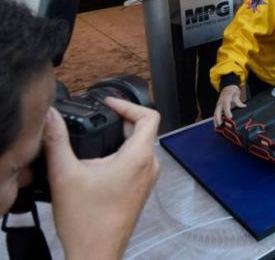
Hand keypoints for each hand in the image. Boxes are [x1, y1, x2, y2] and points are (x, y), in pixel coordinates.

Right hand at [43, 97, 159, 259]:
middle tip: (100, 116)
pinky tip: (101, 160)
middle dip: (122, 119)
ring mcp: (147, 179)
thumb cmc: (87, 221)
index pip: (149, 115)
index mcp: (139, 157)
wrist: (95, 253)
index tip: (108, 103)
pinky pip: (138, 161)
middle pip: (144, 129)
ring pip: (141, 146)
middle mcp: (149, 166)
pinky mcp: (141, 189)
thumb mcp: (65, 174)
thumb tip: (51, 117)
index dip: (128, 104)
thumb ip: (57, 141)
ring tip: (99, 135)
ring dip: (122, 137)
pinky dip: (123, 153)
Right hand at [213, 85, 245, 126]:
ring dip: (216, 120)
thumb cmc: (232, 90)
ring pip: (215, 114)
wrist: (227, 86)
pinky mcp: (218, 107)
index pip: (226, 106)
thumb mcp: (236, 94)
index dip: (227, 112)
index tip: (230, 118)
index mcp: (225, 98)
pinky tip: (217, 125)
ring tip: (218, 128)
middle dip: (219, 118)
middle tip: (221, 125)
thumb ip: (239, 101)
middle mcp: (220, 102)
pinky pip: (216, 114)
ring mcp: (218, 105)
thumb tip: (243, 106)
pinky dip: (216, 119)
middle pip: (217, 111)